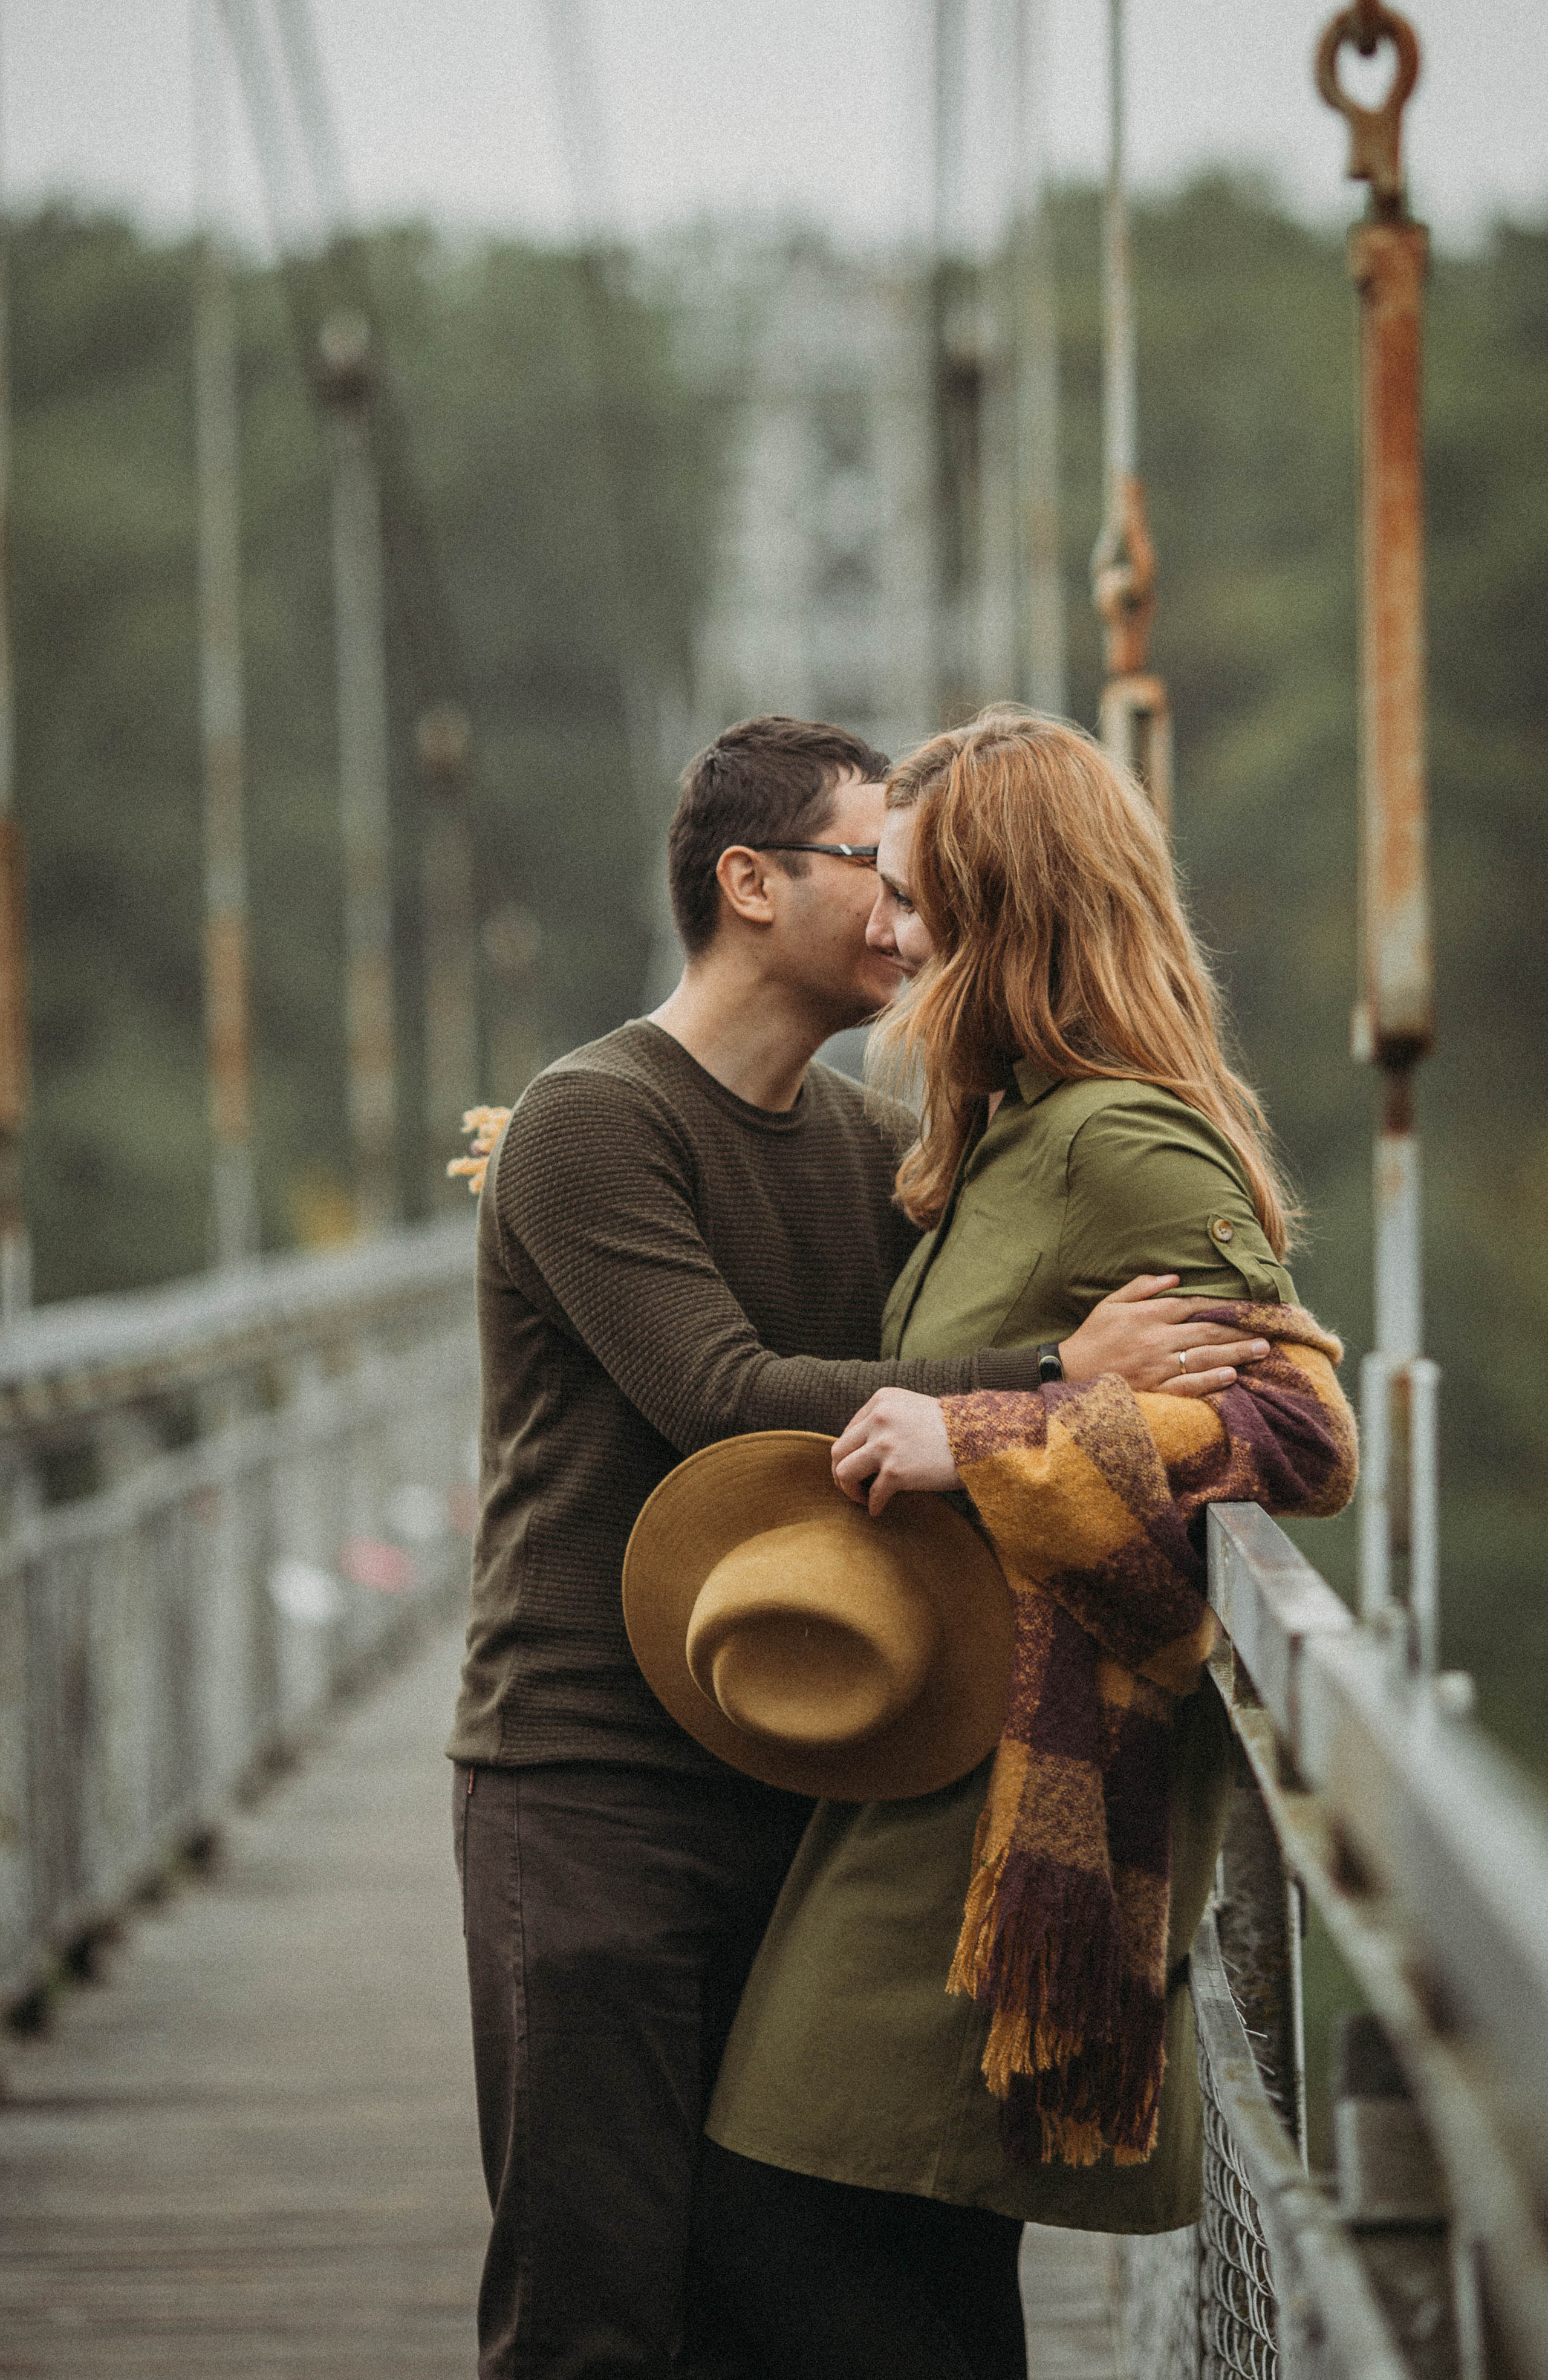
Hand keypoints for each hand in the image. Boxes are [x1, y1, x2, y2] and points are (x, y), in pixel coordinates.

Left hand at [831, 1388, 959, 1515]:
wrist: (982, 1439)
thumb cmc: (952, 1428)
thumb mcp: (913, 1409)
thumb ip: (887, 1420)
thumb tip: (863, 1448)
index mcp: (881, 1401)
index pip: (849, 1431)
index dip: (850, 1453)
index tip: (857, 1466)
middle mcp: (878, 1419)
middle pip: (838, 1451)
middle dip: (840, 1473)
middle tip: (852, 1486)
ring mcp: (885, 1445)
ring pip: (844, 1473)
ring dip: (849, 1490)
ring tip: (862, 1498)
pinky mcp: (896, 1472)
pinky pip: (873, 1495)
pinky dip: (874, 1506)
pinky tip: (879, 1509)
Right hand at [1057, 1274, 1270, 1398]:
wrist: (1067, 1374)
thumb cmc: (1091, 1338)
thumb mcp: (1110, 1304)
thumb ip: (1142, 1288)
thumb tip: (1174, 1277)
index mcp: (1147, 1315)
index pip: (1192, 1306)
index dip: (1221, 1305)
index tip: (1246, 1305)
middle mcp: (1157, 1339)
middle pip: (1207, 1331)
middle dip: (1239, 1330)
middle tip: (1268, 1330)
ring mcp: (1157, 1366)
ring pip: (1205, 1357)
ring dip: (1236, 1353)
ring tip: (1261, 1350)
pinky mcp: (1155, 1390)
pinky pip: (1188, 1385)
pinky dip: (1210, 1381)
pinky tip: (1232, 1376)